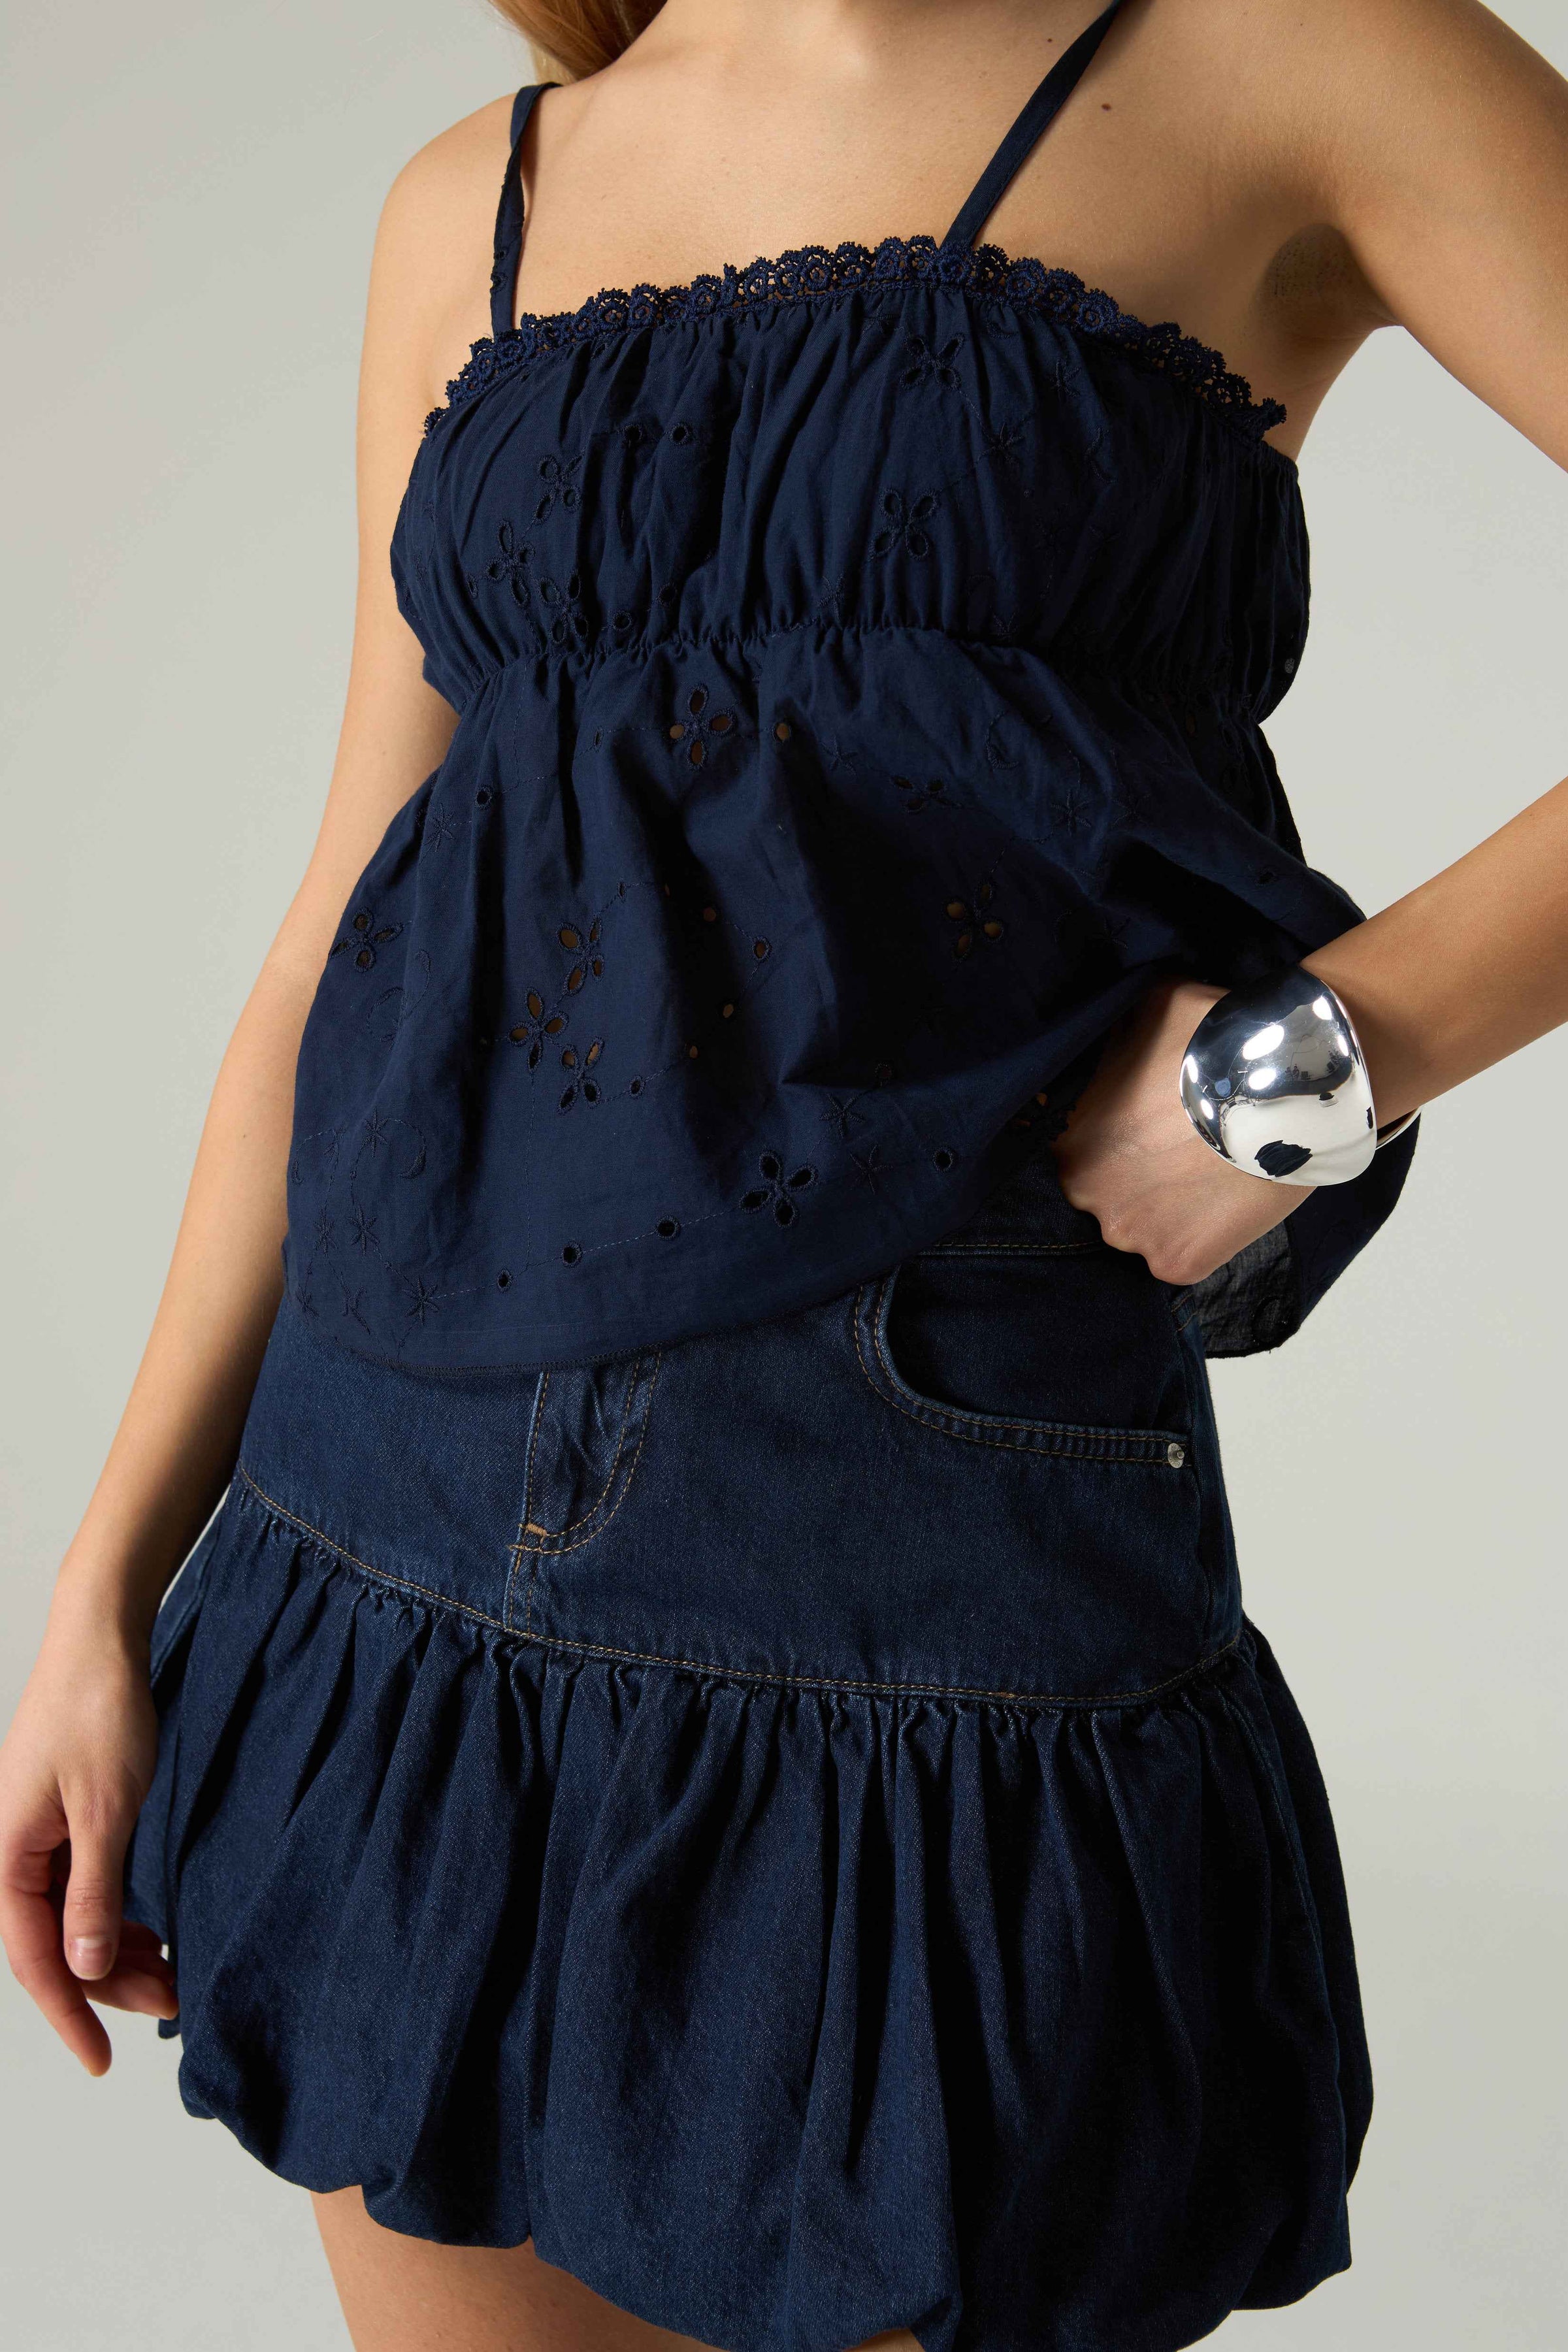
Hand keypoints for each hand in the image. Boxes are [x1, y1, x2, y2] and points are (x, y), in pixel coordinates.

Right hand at [0, 1615, 177, 2073]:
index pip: (33, 1960)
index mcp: (5, 1857)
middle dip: (109, 1983)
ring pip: (69, 1918)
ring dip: (117, 1951)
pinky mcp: (61, 1818)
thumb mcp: (107, 1811)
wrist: (99, 1638)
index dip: (70, 2014)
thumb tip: (83, 1965)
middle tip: (172, 2004)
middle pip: (53, 1945)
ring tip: (173, 1974)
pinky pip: (79, 1886)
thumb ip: (93, 1894)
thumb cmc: (99, 1713)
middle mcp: (11, 1852)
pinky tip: (154, 1931)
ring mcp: (35, 1836)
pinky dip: (115, 1915)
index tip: (99, 2061)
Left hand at [1050, 976, 1314, 1286]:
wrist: (1287, 1088)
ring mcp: (1132, 1236)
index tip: (1149, 1127)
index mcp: (1070, 1140)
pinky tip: (1223, 1203)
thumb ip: (1115, 1033)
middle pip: (1105, 1193)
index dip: (1116, 1137)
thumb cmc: (1214, 1046)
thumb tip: (1104, 1034)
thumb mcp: (1150, 1007)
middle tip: (1179, 1152)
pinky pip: (1180, 1256)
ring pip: (1141, 1227)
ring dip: (1167, 1208)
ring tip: (1207, 1176)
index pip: (1079, 1149)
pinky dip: (1200, 1236)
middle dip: (1135, 1175)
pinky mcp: (1177, 1264)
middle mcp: (1087, 1195)